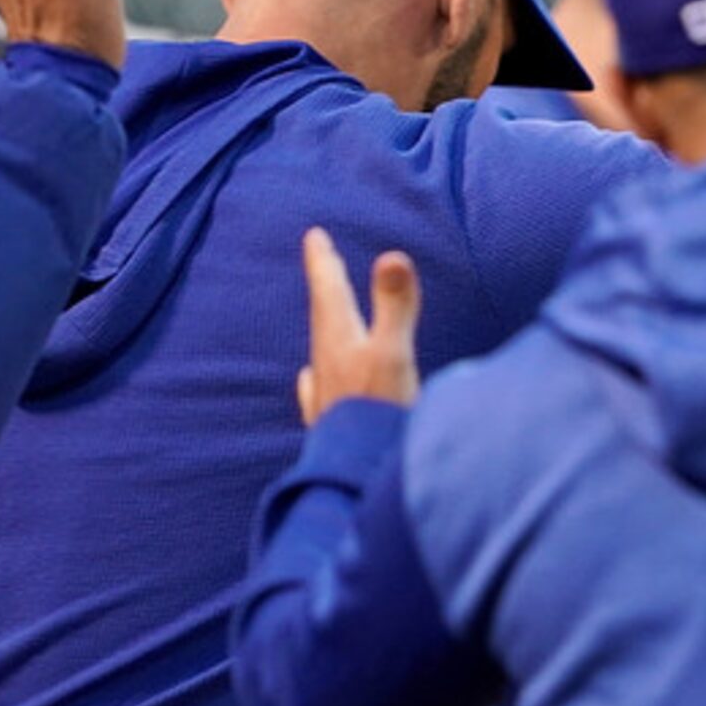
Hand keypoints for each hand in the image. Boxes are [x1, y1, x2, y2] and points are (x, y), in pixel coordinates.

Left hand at [295, 227, 421, 423]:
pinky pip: (319, 384)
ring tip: (326, 313)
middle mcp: (326, 361)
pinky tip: (310, 378)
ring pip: (321, 346)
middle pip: (322, 314)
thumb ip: (395, 306)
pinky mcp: (330, 417)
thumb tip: (392, 256)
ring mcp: (325, 391)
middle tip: (321, 261)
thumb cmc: (378, 410)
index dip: (323, 262)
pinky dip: (318, 371)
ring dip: (326, 324)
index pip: (329, 291)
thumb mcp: (393, 352)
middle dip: (324, 285)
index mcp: (340, 340)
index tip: (313, 235)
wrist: (360, 470)